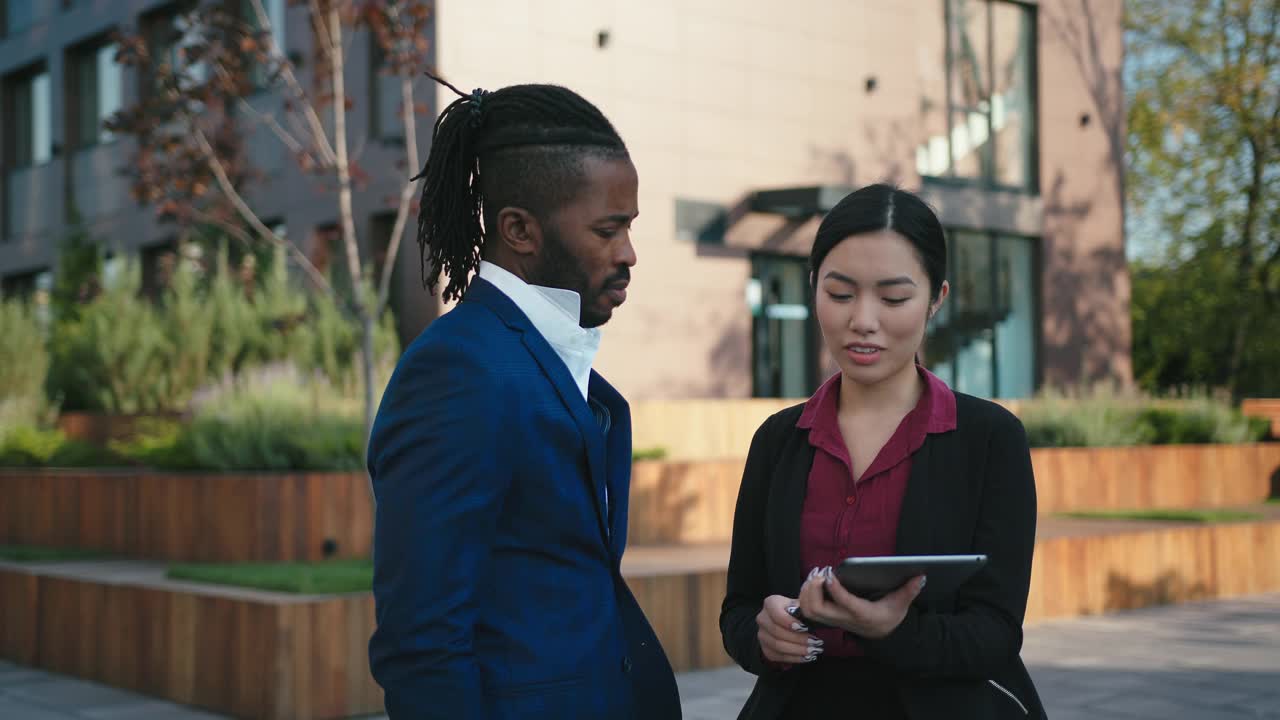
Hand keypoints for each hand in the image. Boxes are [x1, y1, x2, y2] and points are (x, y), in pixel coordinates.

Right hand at [755, 594, 823, 664]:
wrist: (787, 621)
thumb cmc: (797, 612)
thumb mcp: (800, 605)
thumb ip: (804, 610)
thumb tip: (812, 618)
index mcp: (770, 603)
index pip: (777, 614)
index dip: (790, 622)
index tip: (806, 628)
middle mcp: (762, 618)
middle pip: (777, 632)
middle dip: (798, 639)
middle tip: (815, 642)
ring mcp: (762, 635)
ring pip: (778, 646)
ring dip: (797, 650)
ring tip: (813, 651)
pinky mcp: (765, 648)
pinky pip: (778, 656)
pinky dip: (794, 658)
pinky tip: (807, 657)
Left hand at [797, 566, 924, 638]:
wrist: (881, 636)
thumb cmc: (889, 616)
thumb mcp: (901, 604)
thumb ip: (909, 591)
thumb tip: (920, 576)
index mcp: (862, 614)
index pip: (845, 603)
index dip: (835, 589)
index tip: (830, 574)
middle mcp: (844, 618)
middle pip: (817, 608)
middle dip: (814, 589)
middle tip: (820, 572)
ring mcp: (833, 619)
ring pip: (808, 609)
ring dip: (806, 591)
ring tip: (815, 575)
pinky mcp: (827, 617)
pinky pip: (807, 609)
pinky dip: (805, 595)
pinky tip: (813, 581)